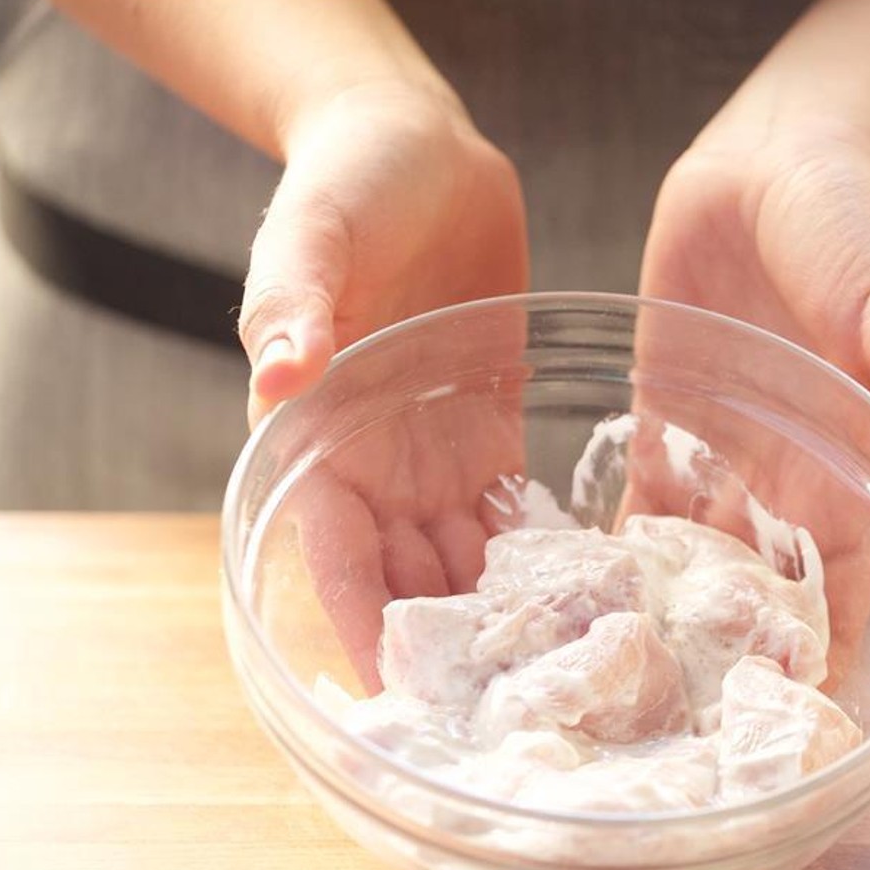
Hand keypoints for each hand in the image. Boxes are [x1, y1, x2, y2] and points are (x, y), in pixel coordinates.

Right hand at [236, 79, 529, 685]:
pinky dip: (540, 564)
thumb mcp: (310, 232)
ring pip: (466, 563)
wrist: (419, 153)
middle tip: (502, 716)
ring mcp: (437, 460)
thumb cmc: (347, 184)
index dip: (366, 622)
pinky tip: (587, 604)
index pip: (340, 554)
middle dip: (447, 649)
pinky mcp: (492, 439)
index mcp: (319, 436)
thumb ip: (291, 301)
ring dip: (501, 621)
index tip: (403, 692)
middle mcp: (378, 467)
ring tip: (555, 681)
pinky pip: (514, 518)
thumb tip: (281, 372)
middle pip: (409, 579)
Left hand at [636, 128, 869, 686]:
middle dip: (717, 666)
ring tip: (600, 688)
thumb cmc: (858, 232)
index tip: (780, 735)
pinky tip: (562, 597)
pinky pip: (631, 502)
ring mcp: (718, 462)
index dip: (818, 667)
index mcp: (848, 481)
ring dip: (653, 619)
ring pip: (686, 565)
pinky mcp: (661, 422)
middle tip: (663, 740)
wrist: (779, 165)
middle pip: (751, 603)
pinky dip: (603, 549)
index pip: (839, 603)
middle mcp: (781, 489)